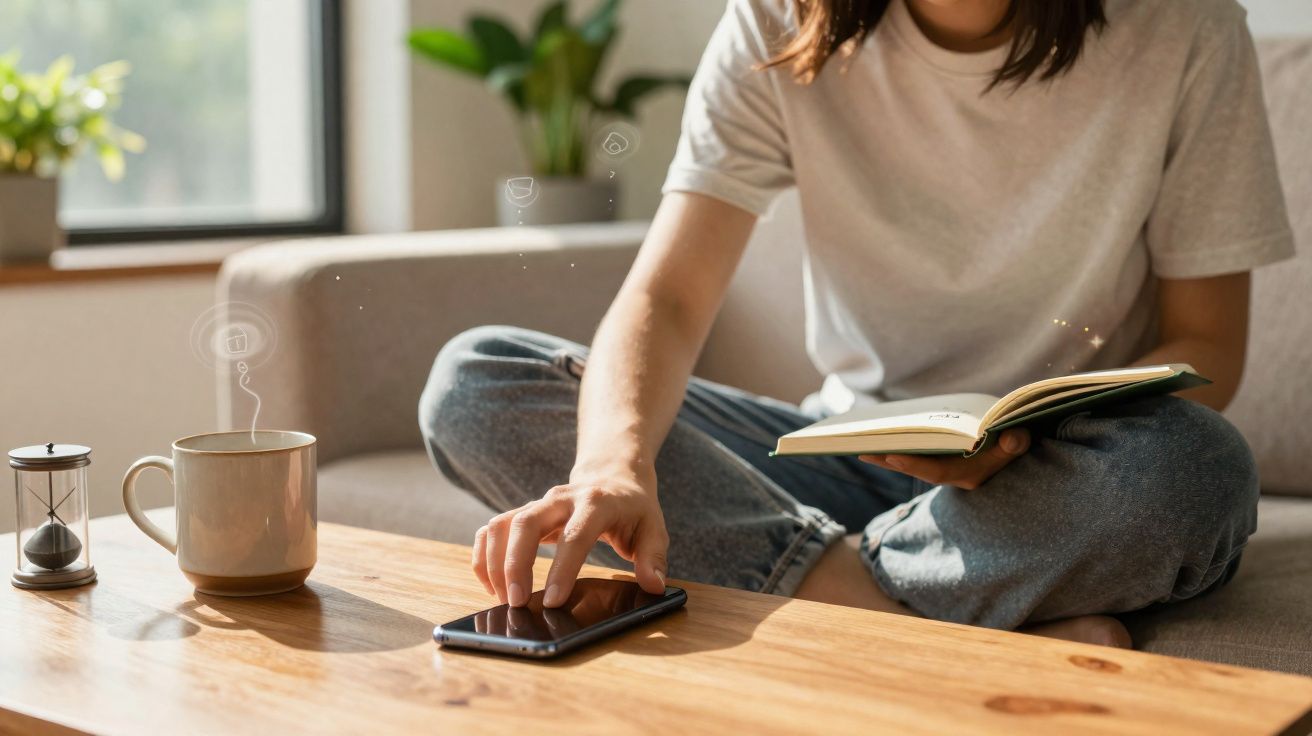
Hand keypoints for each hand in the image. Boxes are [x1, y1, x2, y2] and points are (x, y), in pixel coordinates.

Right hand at [473, 469, 668, 608]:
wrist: (613, 475)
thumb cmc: (633, 508)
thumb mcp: (654, 528)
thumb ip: (654, 557)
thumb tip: (654, 585)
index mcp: (596, 503)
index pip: (575, 535)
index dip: (562, 568)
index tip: (552, 601)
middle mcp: (561, 498)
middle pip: (526, 523)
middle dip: (515, 564)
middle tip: (516, 603)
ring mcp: (539, 504)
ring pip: (502, 524)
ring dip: (495, 562)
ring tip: (502, 599)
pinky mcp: (524, 512)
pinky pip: (492, 528)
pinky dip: (484, 555)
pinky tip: (490, 584)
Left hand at [860, 428, 1030, 489]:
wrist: (1016, 444)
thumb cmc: (1017, 442)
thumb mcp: (1021, 442)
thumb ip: (1017, 443)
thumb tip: (1012, 438)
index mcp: (968, 475)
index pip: (937, 472)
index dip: (915, 465)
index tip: (892, 456)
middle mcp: (953, 474)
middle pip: (916, 468)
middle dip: (890, 460)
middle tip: (862, 450)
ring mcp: (946, 467)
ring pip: (912, 461)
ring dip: (887, 454)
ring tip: (861, 444)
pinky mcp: (941, 458)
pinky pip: (914, 454)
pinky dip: (898, 447)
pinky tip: (881, 436)